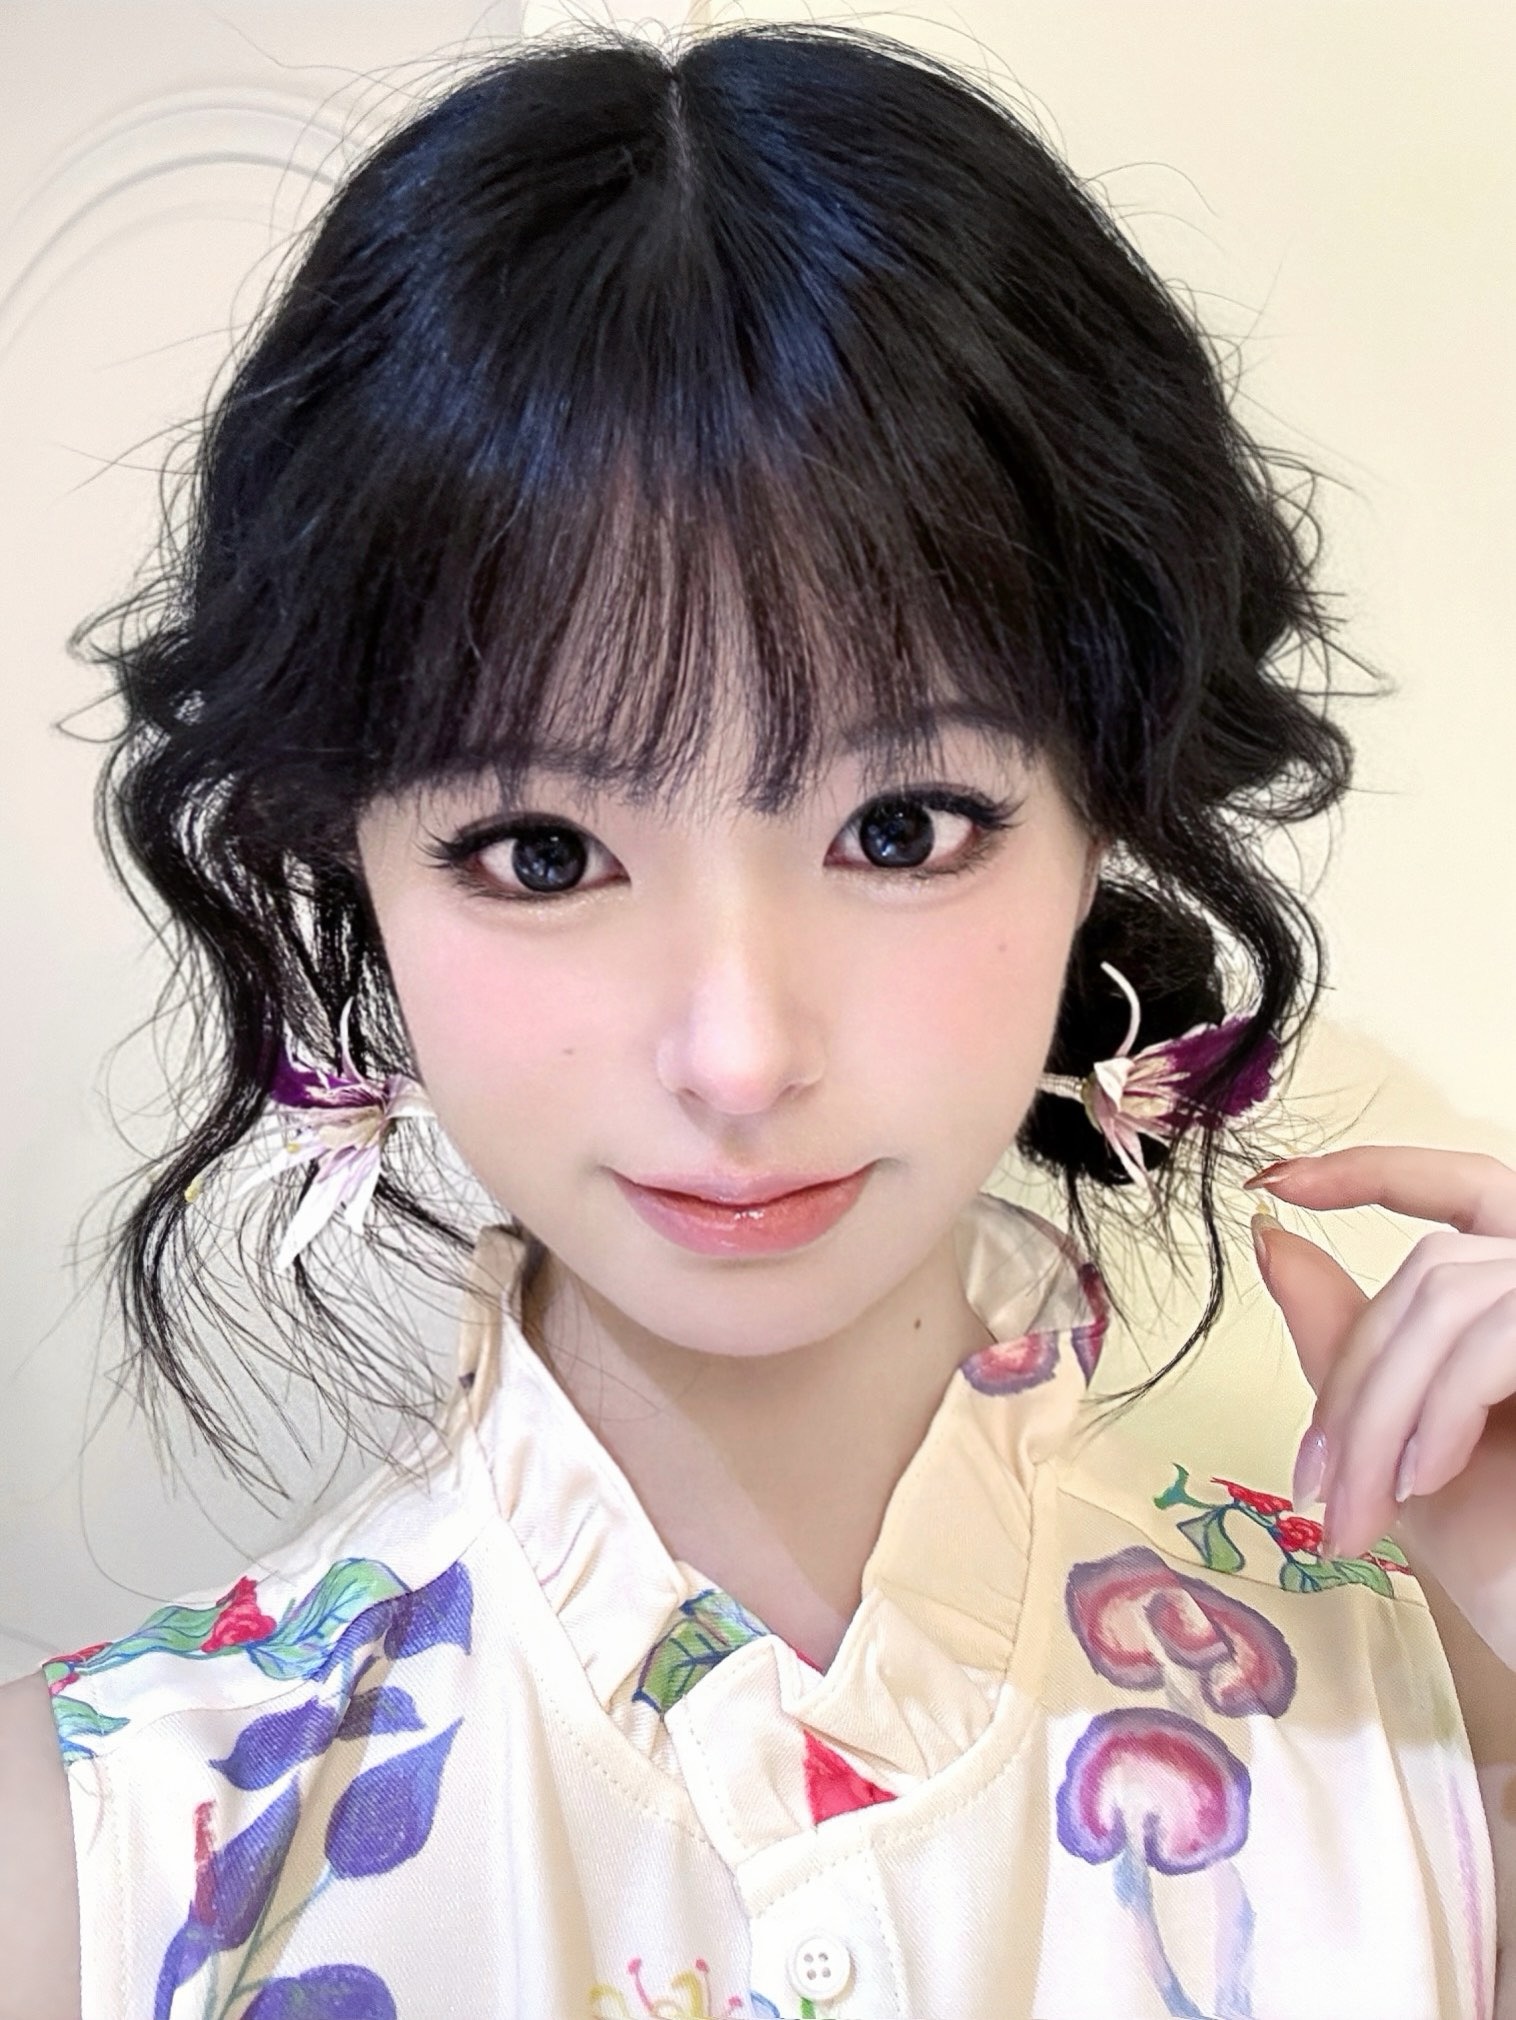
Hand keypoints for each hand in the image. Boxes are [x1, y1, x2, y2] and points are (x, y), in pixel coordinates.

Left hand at [1247, 1144, 1515, 1670]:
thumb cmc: (1509, 1551)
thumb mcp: (1405, 1438)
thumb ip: (1350, 1339)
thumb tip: (1271, 1238)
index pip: (1465, 1187)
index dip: (1379, 1171)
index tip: (1281, 1182)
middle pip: (1432, 1272)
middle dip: (1357, 1379)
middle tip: (1317, 1484)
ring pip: (1448, 1302)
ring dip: (1380, 1413)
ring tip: (1360, 1507)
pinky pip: (1491, 1342)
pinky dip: (1437, 1410)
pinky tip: (1418, 1479)